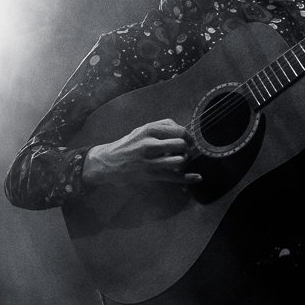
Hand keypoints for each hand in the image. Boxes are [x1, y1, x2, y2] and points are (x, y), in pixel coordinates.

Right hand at [82, 118, 201, 186]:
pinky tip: (197, 177)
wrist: (107, 162)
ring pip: (179, 160)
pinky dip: (188, 178)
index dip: (188, 136)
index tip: (189, 141)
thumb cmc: (127, 145)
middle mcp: (149, 143)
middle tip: (186, 151)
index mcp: (149, 129)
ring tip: (180, 161)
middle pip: (181, 144)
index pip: (179, 130)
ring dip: (183, 161)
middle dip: (187, 148)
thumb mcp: (141, 130)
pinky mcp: (150, 175)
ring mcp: (150, 160)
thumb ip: (161, 126)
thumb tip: (182, 129)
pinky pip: (174, 177)